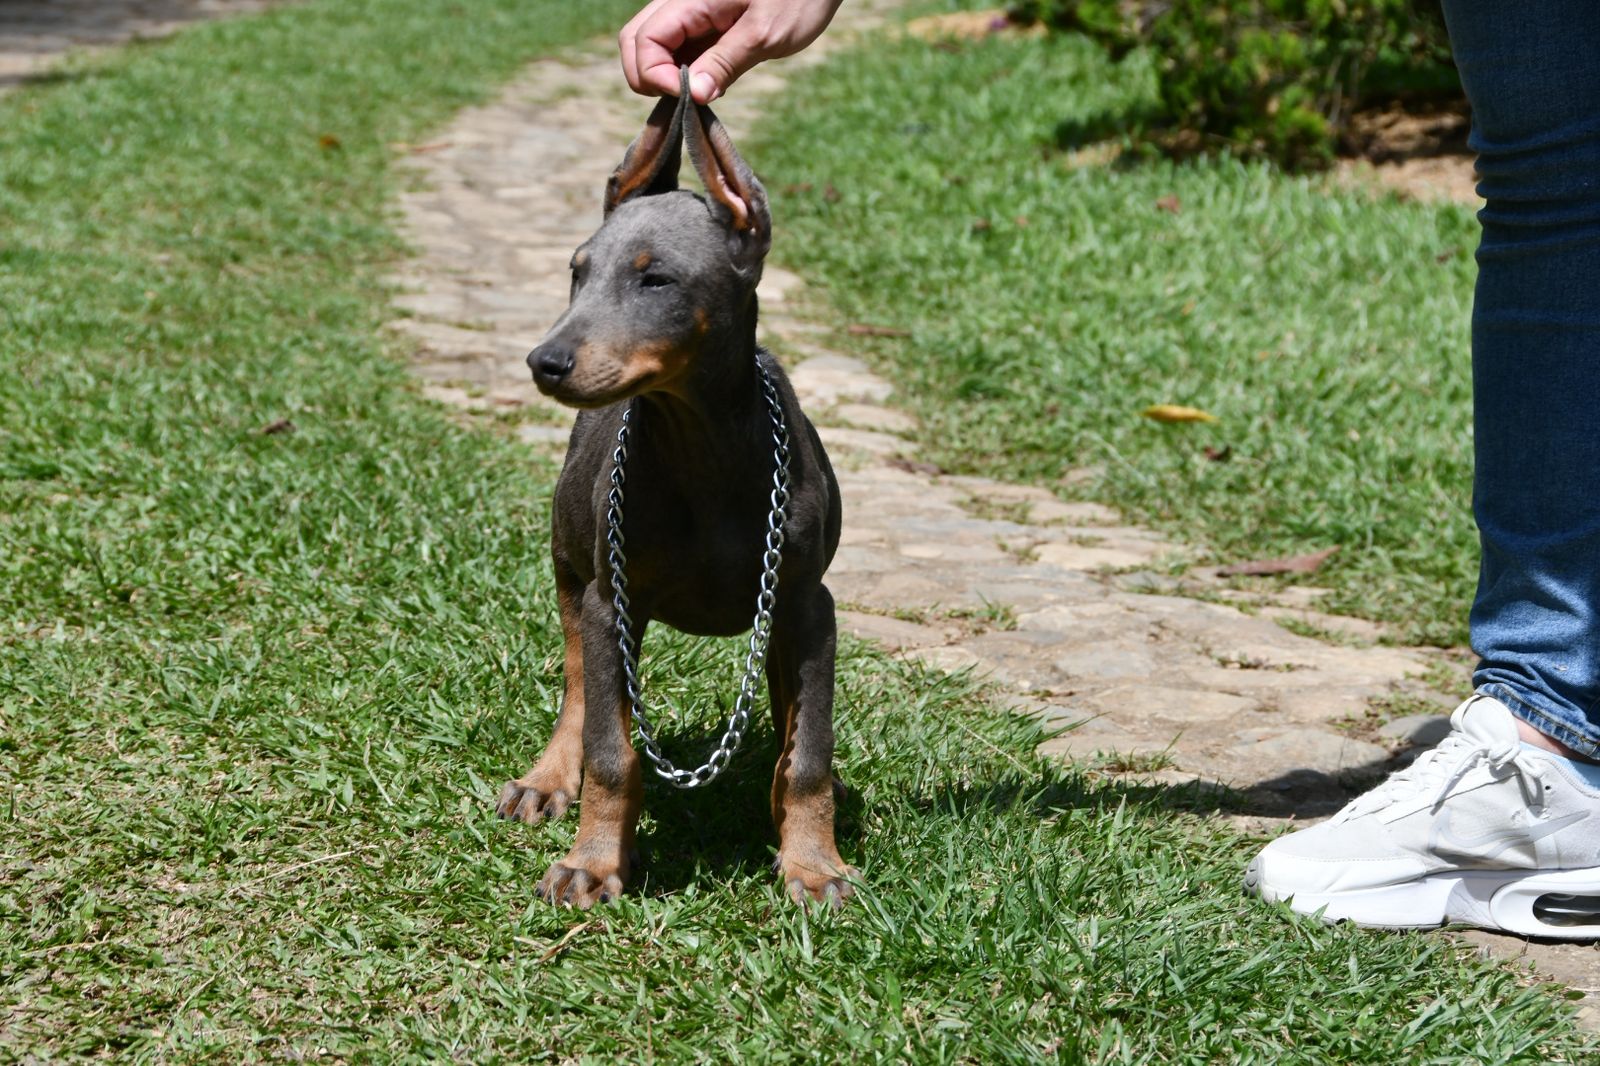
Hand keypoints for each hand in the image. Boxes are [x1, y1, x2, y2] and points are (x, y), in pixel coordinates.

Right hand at [619, 0, 842, 103]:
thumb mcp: (765, 34)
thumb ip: (725, 63)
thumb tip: (691, 95)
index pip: (643, 41)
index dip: (655, 76)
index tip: (688, 98)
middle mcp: (681, 2)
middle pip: (635, 41)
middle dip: (648, 77)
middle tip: (685, 100)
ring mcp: (689, 12)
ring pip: (651, 45)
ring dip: (664, 75)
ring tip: (700, 92)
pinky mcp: (703, 21)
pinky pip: (676, 46)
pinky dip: (681, 69)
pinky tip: (707, 81)